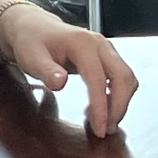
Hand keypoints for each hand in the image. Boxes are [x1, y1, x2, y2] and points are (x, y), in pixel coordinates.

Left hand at [0, 5, 137, 138]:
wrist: (33, 27)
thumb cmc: (31, 41)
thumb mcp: (31, 57)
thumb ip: (46, 71)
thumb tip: (60, 83)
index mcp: (82, 43)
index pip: (99, 78)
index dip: (102, 106)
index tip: (99, 127)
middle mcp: (99, 44)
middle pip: (123, 77)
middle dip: (118, 107)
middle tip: (104, 129)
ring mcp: (105, 49)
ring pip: (126, 78)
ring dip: (120, 102)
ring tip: (101, 122)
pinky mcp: (106, 56)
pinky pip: (120, 78)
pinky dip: (116, 95)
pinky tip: (100, 107)